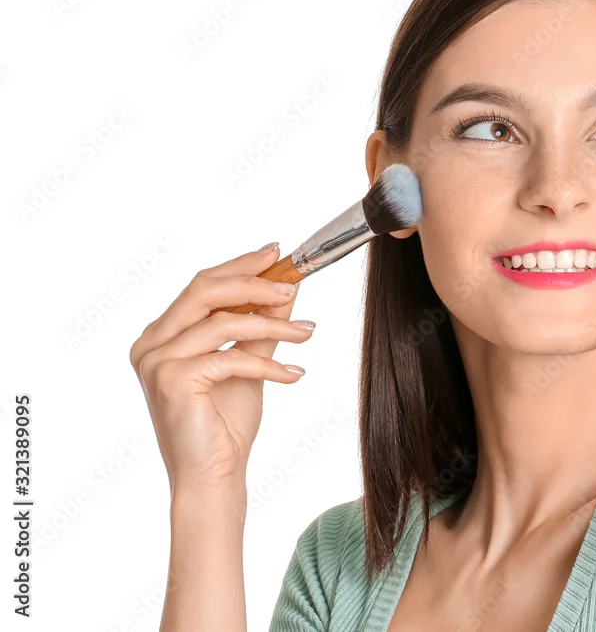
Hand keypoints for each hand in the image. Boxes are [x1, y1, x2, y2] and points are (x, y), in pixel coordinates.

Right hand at [129, 244, 313, 491]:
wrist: (214, 476)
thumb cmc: (225, 424)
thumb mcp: (248, 363)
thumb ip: (261, 326)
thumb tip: (286, 288)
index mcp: (162, 334)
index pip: (202, 284)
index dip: (240, 265)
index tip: (277, 254)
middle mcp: (151, 343)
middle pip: (205, 290)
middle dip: (254, 283)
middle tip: (294, 286)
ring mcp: (157, 362)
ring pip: (224, 323)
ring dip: (275, 325)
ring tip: (309, 332)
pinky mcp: (173, 380)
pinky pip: (232, 358)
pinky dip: (269, 364)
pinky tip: (295, 375)